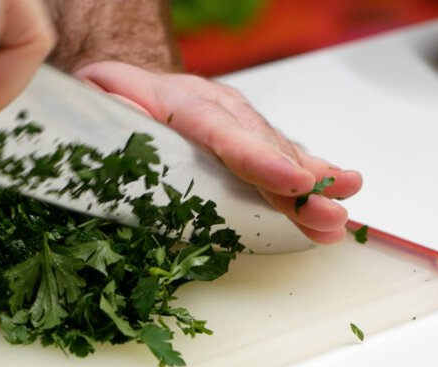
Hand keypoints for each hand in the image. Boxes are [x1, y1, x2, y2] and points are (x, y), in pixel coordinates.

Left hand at [74, 61, 362, 244]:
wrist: (119, 81)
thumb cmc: (106, 100)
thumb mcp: (94, 99)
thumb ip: (109, 109)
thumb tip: (123, 115)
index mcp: (177, 100)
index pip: (221, 130)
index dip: (258, 158)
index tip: (293, 181)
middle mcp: (214, 106)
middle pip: (260, 146)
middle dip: (299, 184)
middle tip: (330, 215)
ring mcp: (233, 119)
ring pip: (277, 149)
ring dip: (313, 182)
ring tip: (344, 208)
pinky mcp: (240, 133)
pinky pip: (277, 151)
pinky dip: (307, 172)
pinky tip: (336, 188)